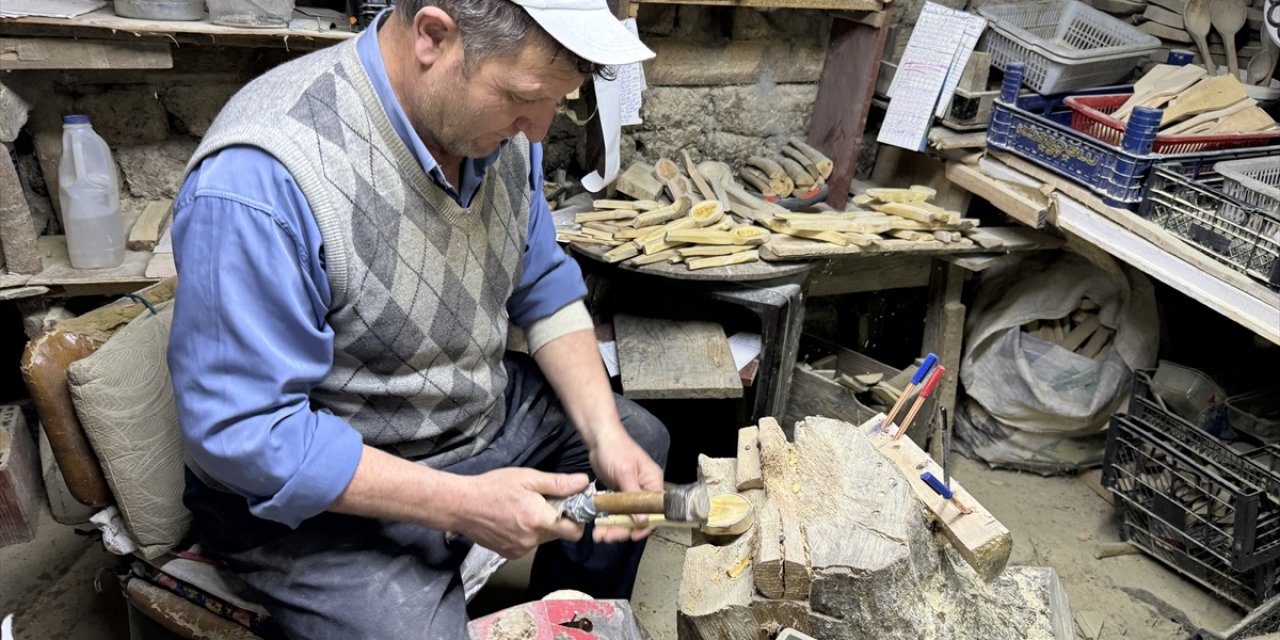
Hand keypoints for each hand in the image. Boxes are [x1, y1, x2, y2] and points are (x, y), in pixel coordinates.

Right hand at [456, 468, 589, 558]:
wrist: (461, 505)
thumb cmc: (493, 487)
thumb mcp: (528, 478)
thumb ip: (558, 483)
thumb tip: (584, 482)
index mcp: (540, 520)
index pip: (575, 532)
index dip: (577, 519)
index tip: (570, 505)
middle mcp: (532, 540)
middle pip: (559, 534)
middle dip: (558, 519)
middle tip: (545, 501)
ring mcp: (520, 549)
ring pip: (543, 539)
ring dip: (541, 526)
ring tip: (526, 508)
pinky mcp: (509, 554)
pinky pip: (528, 545)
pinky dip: (527, 534)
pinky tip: (514, 519)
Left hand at [588, 426, 664, 543]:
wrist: (599, 438)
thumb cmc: (616, 449)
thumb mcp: (624, 472)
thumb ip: (633, 497)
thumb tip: (643, 522)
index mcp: (654, 483)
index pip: (657, 511)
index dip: (646, 526)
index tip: (632, 537)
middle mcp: (646, 490)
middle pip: (641, 517)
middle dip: (624, 530)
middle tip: (608, 537)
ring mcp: (632, 492)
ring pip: (628, 517)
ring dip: (614, 527)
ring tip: (599, 535)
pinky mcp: (620, 494)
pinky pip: (618, 512)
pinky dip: (609, 520)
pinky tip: (599, 527)